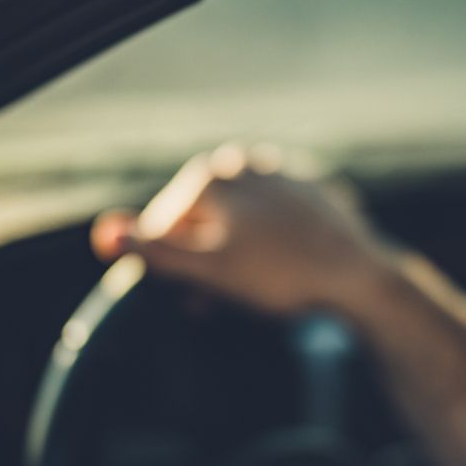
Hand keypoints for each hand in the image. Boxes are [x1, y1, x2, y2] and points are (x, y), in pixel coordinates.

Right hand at [91, 144, 394, 314]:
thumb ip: (156, 252)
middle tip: (215, 303)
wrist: (361, 276)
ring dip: (230, 253)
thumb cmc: (282, 276)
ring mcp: (281, 172)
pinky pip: (271, 220)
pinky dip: (266, 244)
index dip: (170, 268)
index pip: (163, 225)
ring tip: (248, 288)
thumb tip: (103, 233)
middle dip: (201, 260)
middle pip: (200, 218)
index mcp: (213, 176)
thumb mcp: (210, 270)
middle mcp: (244, 162)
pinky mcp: (312, 190)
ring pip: (235, 218)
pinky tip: (281, 270)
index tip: (193, 301)